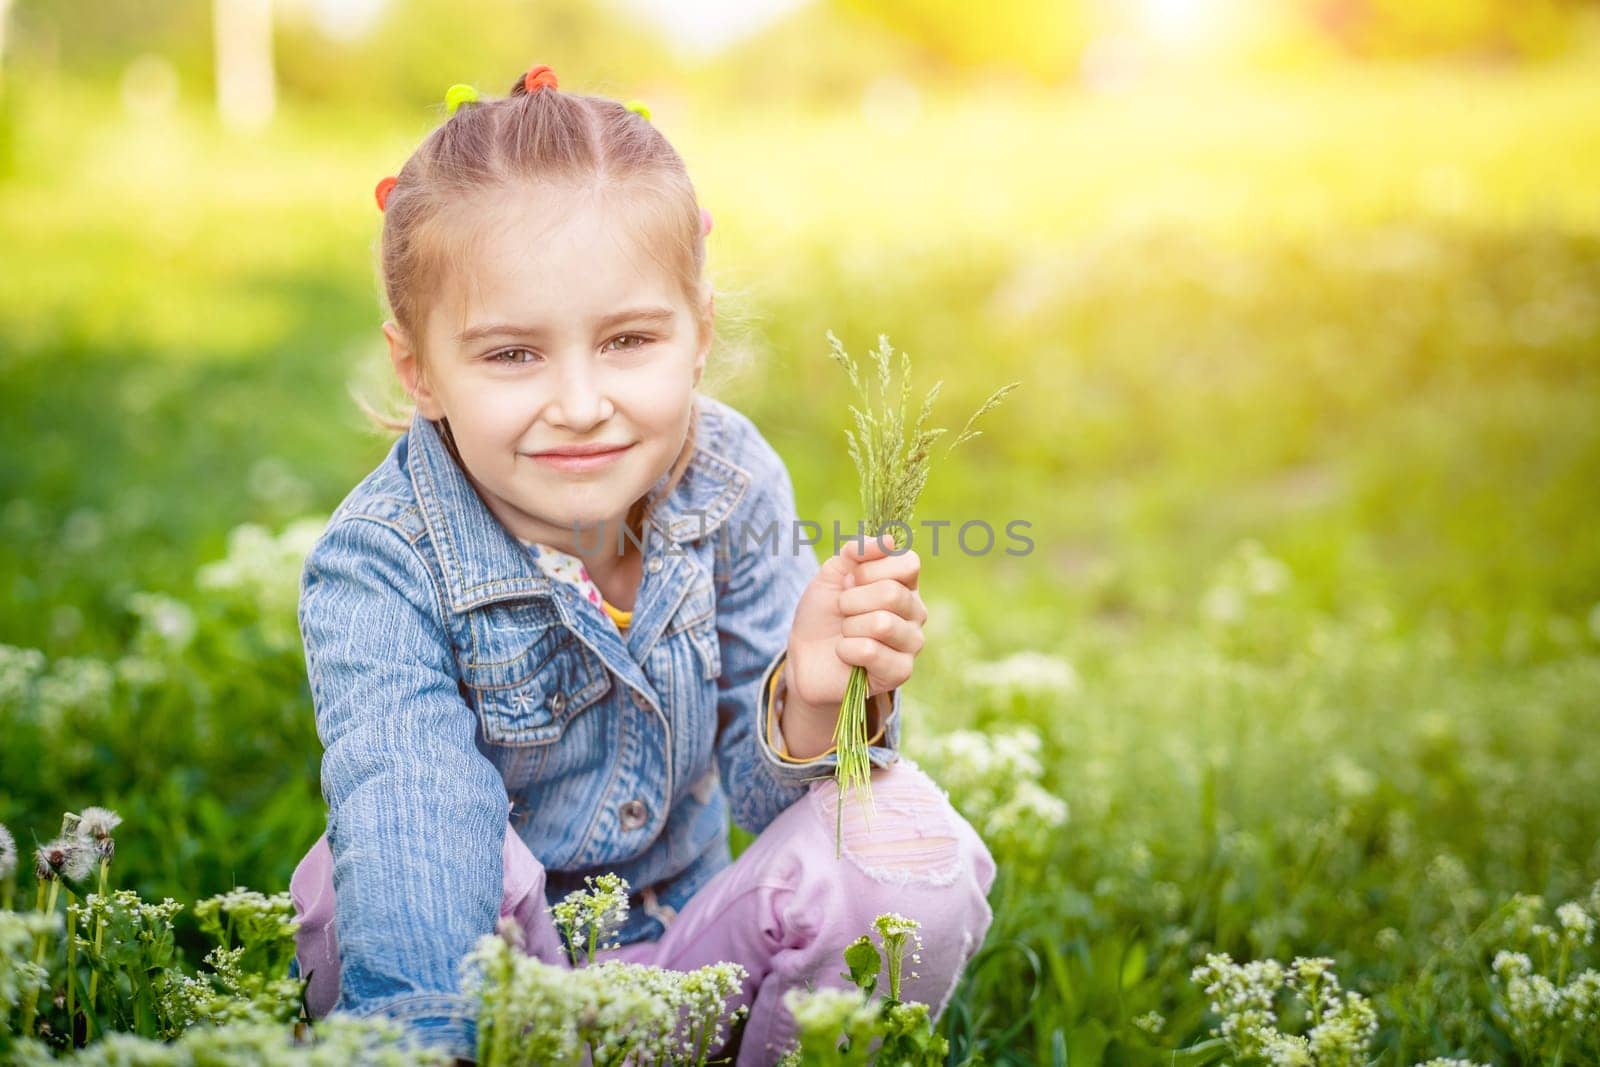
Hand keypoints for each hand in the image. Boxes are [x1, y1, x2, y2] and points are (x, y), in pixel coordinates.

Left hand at [785, 533, 927, 724]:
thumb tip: (888, 540)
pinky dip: (846, 650)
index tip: (849, 580)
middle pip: (891, 593)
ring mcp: (912, 643)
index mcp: (905, 583)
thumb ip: (858, 552)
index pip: (908, 563)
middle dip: (852, 600)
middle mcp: (916, 611)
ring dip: (850, 626)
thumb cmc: (823, 613)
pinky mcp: (900, 671)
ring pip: (882, 623)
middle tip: (843, 610)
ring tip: (845, 633)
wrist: (804, 656)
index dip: (869, 569)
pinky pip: (871, 651)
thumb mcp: (833, 573)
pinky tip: (846, 654)